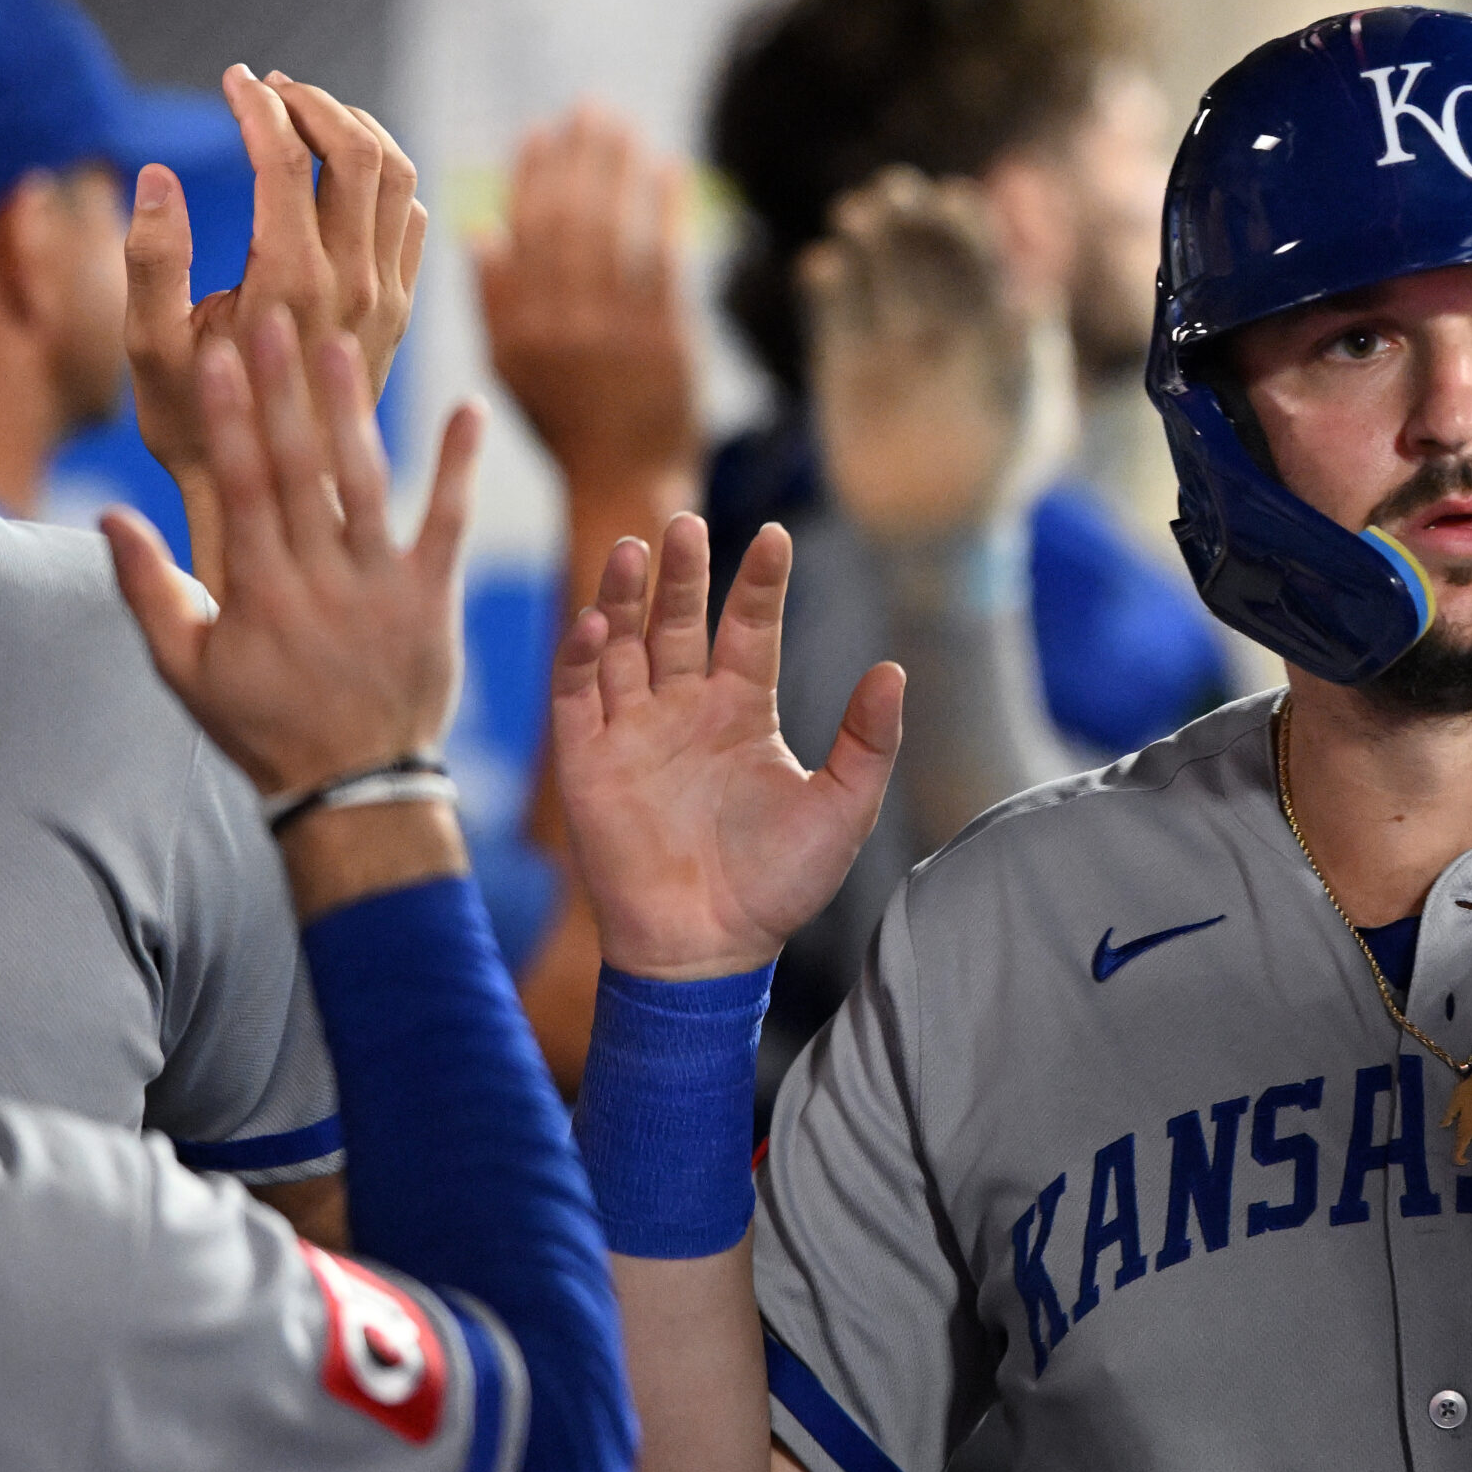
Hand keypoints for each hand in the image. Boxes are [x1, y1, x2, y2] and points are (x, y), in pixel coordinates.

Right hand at [102, 310, 479, 797]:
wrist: (356, 786)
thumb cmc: (263, 726)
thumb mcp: (187, 671)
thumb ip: (149, 591)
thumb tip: (109, 514)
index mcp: (259, 592)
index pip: (240, 488)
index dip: (230, 418)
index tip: (219, 355)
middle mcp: (322, 581)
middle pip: (298, 471)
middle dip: (283, 392)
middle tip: (274, 317)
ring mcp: (383, 587)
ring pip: (367, 486)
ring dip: (354, 412)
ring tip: (342, 342)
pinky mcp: (434, 597)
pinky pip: (449, 523)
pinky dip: (461, 467)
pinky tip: (469, 409)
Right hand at [127, 66, 425, 592]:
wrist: (280, 499)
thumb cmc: (198, 423)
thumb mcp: (150, 346)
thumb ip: (150, 257)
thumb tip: (159, 177)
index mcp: (289, 282)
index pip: (286, 155)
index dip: (255, 102)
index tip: (231, 78)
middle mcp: (355, 286)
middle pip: (361, 150)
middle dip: (315, 102)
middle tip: (271, 90)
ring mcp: (389, 300)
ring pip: (400, 179)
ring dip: (357, 130)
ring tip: (306, 117)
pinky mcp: (401, 314)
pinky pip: (415, 222)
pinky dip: (387, 179)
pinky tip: (343, 178)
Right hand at [476, 103, 699, 501]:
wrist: (626, 483)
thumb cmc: (568, 425)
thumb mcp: (512, 370)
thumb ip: (494, 303)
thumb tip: (480, 229)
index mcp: (518, 326)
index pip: (523, 232)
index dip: (533, 176)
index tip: (542, 132)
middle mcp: (562, 324)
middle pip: (568, 219)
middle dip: (579, 157)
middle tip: (591, 110)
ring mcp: (616, 332)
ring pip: (613, 229)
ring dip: (619, 168)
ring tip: (625, 126)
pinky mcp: (668, 339)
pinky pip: (664, 257)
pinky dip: (666, 207)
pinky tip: (672, 169)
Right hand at [548, 514, 903, 979]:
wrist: (709, 948)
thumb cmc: (778, 885)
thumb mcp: (842, 808)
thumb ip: (867, 740)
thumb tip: (894, 672)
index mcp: (742, 712)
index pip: (748, 628)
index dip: (759, 583)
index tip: (776, 534)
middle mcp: (684, 710)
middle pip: (677, 622)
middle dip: (681, 573)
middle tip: (685, 522)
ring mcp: (632, 731)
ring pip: (622, 643)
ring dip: (625, 596)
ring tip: (637, 548)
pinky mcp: (586, 762)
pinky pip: (577, 695)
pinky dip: (581, 654)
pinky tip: (598, 619)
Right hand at [799, 166, 1030, 541]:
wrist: (939, 532)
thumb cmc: (1002, 477)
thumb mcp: (1033, 426)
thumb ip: (1032, 364)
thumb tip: (1038, 296)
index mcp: (993, 324)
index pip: (980, 258)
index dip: (968, 226)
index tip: (957, 201)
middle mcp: (940, 319)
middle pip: (922, 252)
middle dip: (910, 217)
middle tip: (897, 190)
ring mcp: (889, 338)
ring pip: (875, 272)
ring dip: (865, 238)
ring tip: (856, 214)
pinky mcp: (842, 365)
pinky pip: (832, 315)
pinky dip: (826, 287)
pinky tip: (823, 266)